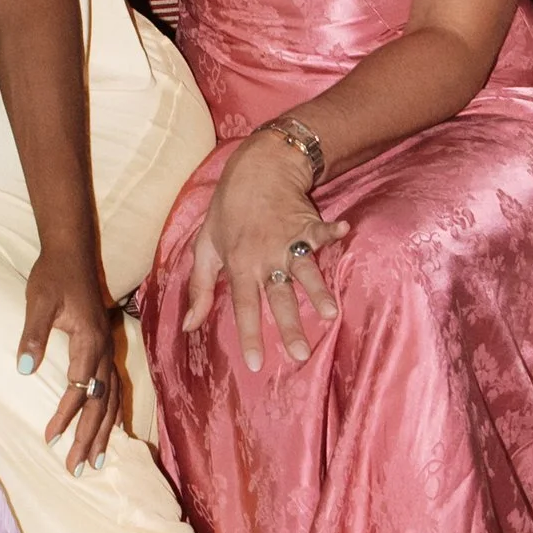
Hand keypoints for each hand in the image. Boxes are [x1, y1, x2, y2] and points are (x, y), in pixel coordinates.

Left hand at [19, 243, 129, 471]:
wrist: (71, 252)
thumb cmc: (52, 276)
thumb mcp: (38, 301)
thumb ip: (32, 335)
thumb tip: (23, 369)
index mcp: (89, 340)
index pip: (78, 388)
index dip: (65, 415)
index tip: (50, 438)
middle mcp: (103, 350)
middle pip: (101, 402)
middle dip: (89, 437)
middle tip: (77, 469)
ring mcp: (107, 350)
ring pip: (111, 399)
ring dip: (104, 431)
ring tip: (96, 461)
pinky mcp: (104, 348)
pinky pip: (114, 388)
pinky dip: (113, 412)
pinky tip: (111, 430)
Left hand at [183, 131, 345, 373]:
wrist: (253, 168)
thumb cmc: (227, 210)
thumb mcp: (205, 247)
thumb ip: (199, 288)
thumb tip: (188, 327)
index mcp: (239, 265)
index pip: (243, 306)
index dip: (249, 334)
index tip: (256, 364)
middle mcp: (265, 257)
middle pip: (278, 297)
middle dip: (289, 326)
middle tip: (300, 354)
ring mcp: (287, 241)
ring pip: (303, 271)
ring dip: (317, 290)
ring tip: (331, 313)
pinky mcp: (306, 223)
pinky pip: (320, 231)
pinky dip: (332, 231)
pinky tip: (344, 230)